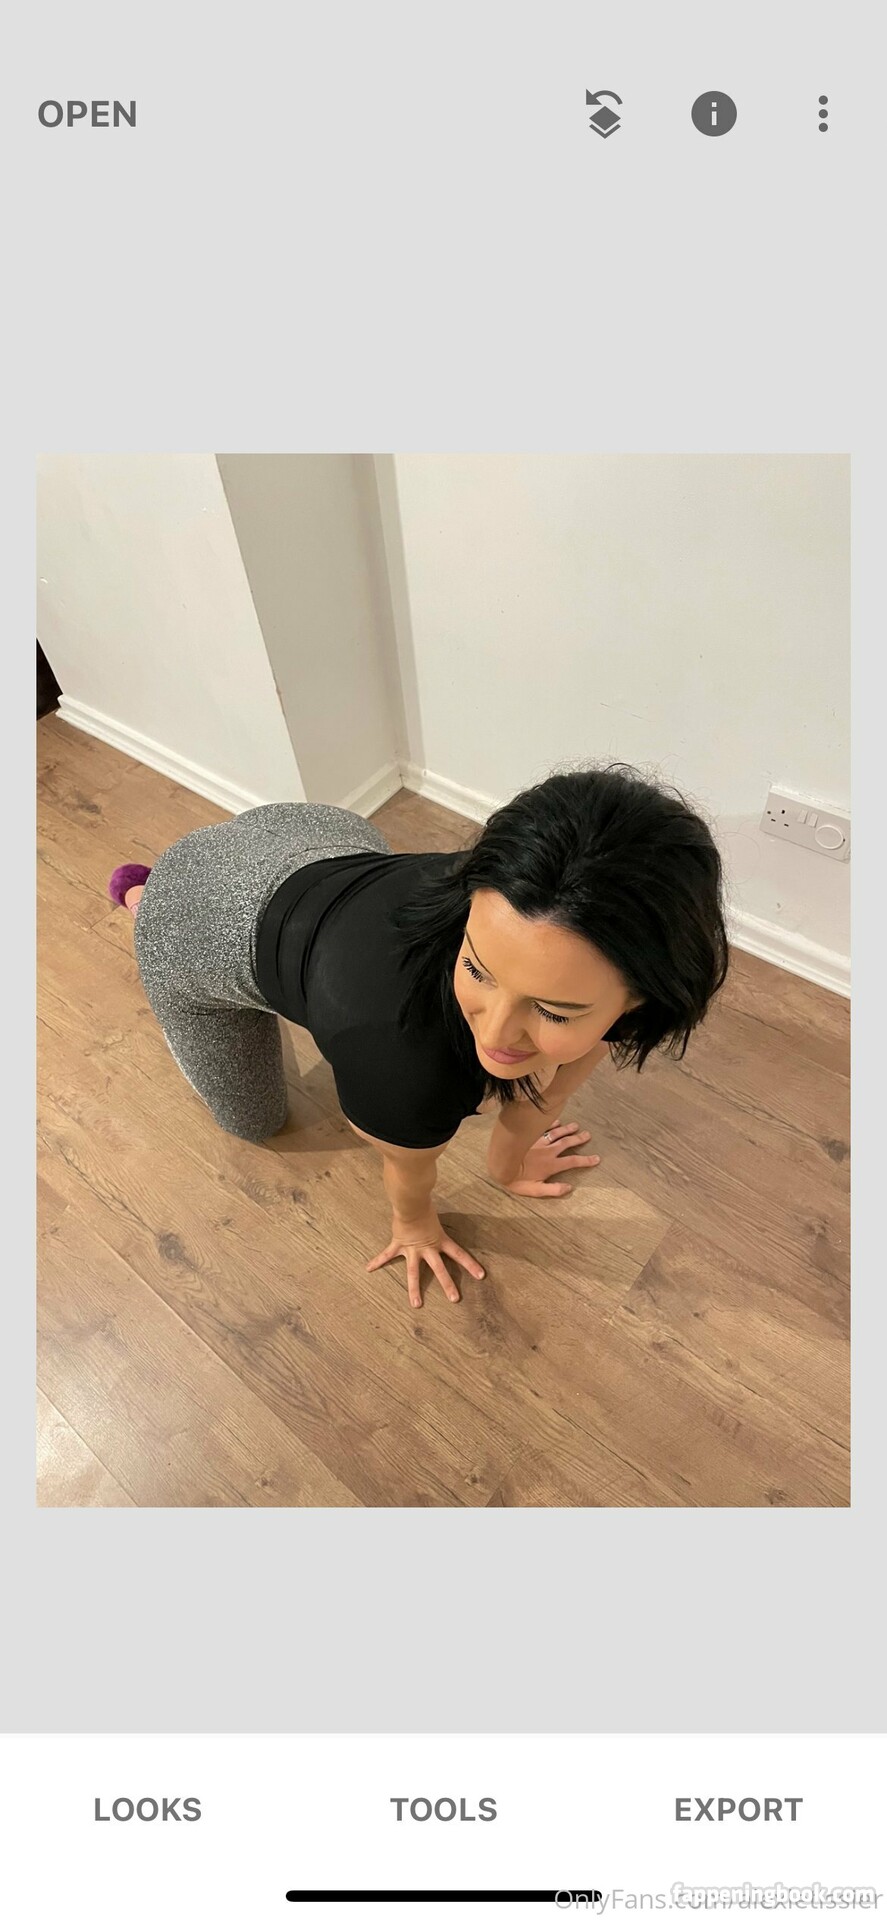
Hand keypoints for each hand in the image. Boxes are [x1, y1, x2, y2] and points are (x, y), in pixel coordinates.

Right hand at [366, 1210, 485, 1307]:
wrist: (410, 1203)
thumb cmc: (424, 1205)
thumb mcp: (435, 1214)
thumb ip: (437, 1218)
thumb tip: (439, 1207)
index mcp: (439, 1241)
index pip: (459, 1254)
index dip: (470, 1265)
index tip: (481, 1276)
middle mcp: (427, 1248)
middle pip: (439, 1269)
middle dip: (447, 1285)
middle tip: (455, 1299)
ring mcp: (412, 1249)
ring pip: (414, 1272)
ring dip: (415, 1289)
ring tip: (416, 1304)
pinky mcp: (398, 1245)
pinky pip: (387, 1255)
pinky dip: (377, 1261)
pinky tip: (368, 1268)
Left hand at [497, 1121, 599, 1197]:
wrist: (500, 1165)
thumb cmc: (517, 1181)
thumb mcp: (535, 1191)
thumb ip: (553, 1190)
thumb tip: (569, 1188)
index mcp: (551, 1165)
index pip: (572, 1162)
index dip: (586, 1160)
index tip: (596, 1158)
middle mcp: (548, 1152)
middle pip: (567, 1143)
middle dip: (578, 1139)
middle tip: (588, 1135)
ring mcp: (539, 1143)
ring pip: (557, 1134)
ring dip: (568, 1130)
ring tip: (577, 1126)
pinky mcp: (530, 1138)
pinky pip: (544, 1129)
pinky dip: (552, 1124)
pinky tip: (557, 1121)